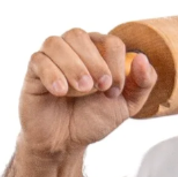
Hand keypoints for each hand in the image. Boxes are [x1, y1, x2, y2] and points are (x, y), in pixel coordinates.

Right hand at [18, 28, 157, 155]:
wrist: (65, 141)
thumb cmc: (94, 118)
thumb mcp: (128, 104)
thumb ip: (144, 82)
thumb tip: (143, 58)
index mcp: (99, 52)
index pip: (111, 42)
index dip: (116, 63)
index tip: (114, 90)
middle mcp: (74, 49)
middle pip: (81, 36)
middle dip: (95, 62)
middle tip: (101, 88)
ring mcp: (51, 58)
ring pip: (56, 42)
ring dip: (73, 65)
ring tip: (82, 89)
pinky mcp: (33, 72)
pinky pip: (38, 59)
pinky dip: (51, 74)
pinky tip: (60, 92)